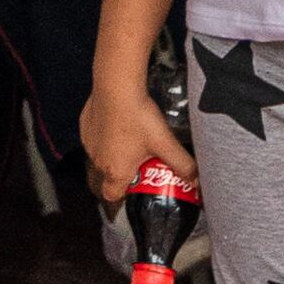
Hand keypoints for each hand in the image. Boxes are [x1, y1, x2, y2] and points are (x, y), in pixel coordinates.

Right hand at [82, 78, 195, 207]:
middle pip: (105, 178)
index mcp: (116, 171)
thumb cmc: (139, 119)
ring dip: (111, 156)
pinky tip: (118, 125)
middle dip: (118, 176)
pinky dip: (104, 138)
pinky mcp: (84, 127)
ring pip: (99, 158)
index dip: (123, 196)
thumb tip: (198, 182)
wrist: (116, 88)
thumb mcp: (165, 143)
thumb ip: (183, 165)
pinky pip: (93, 140)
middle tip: (136, 166)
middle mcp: (98, 161)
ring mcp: (89, 143)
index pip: (112, 196)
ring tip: (128, 143)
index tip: (136, 188)